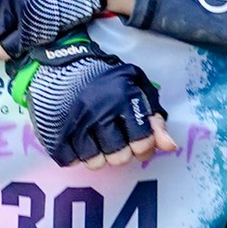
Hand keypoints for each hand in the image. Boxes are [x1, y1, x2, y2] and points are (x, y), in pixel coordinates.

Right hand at [26, 36, 176, 164]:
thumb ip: (155, 118)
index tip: (138, 141)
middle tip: (117, 141)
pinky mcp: (55, 130)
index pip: (142, 142)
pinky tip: (79, 143)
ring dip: (99, 156)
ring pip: (94, 161)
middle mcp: (100, 112)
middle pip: (119, 156)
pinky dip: (75, 156)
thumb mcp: (137, 90)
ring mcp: (75, 122)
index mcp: (123, 99)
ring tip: (98, 142)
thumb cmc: (107, 80)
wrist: (64, 66)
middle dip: (122, 153)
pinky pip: (69, 159)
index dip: (144, 147)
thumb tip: (170, 146)